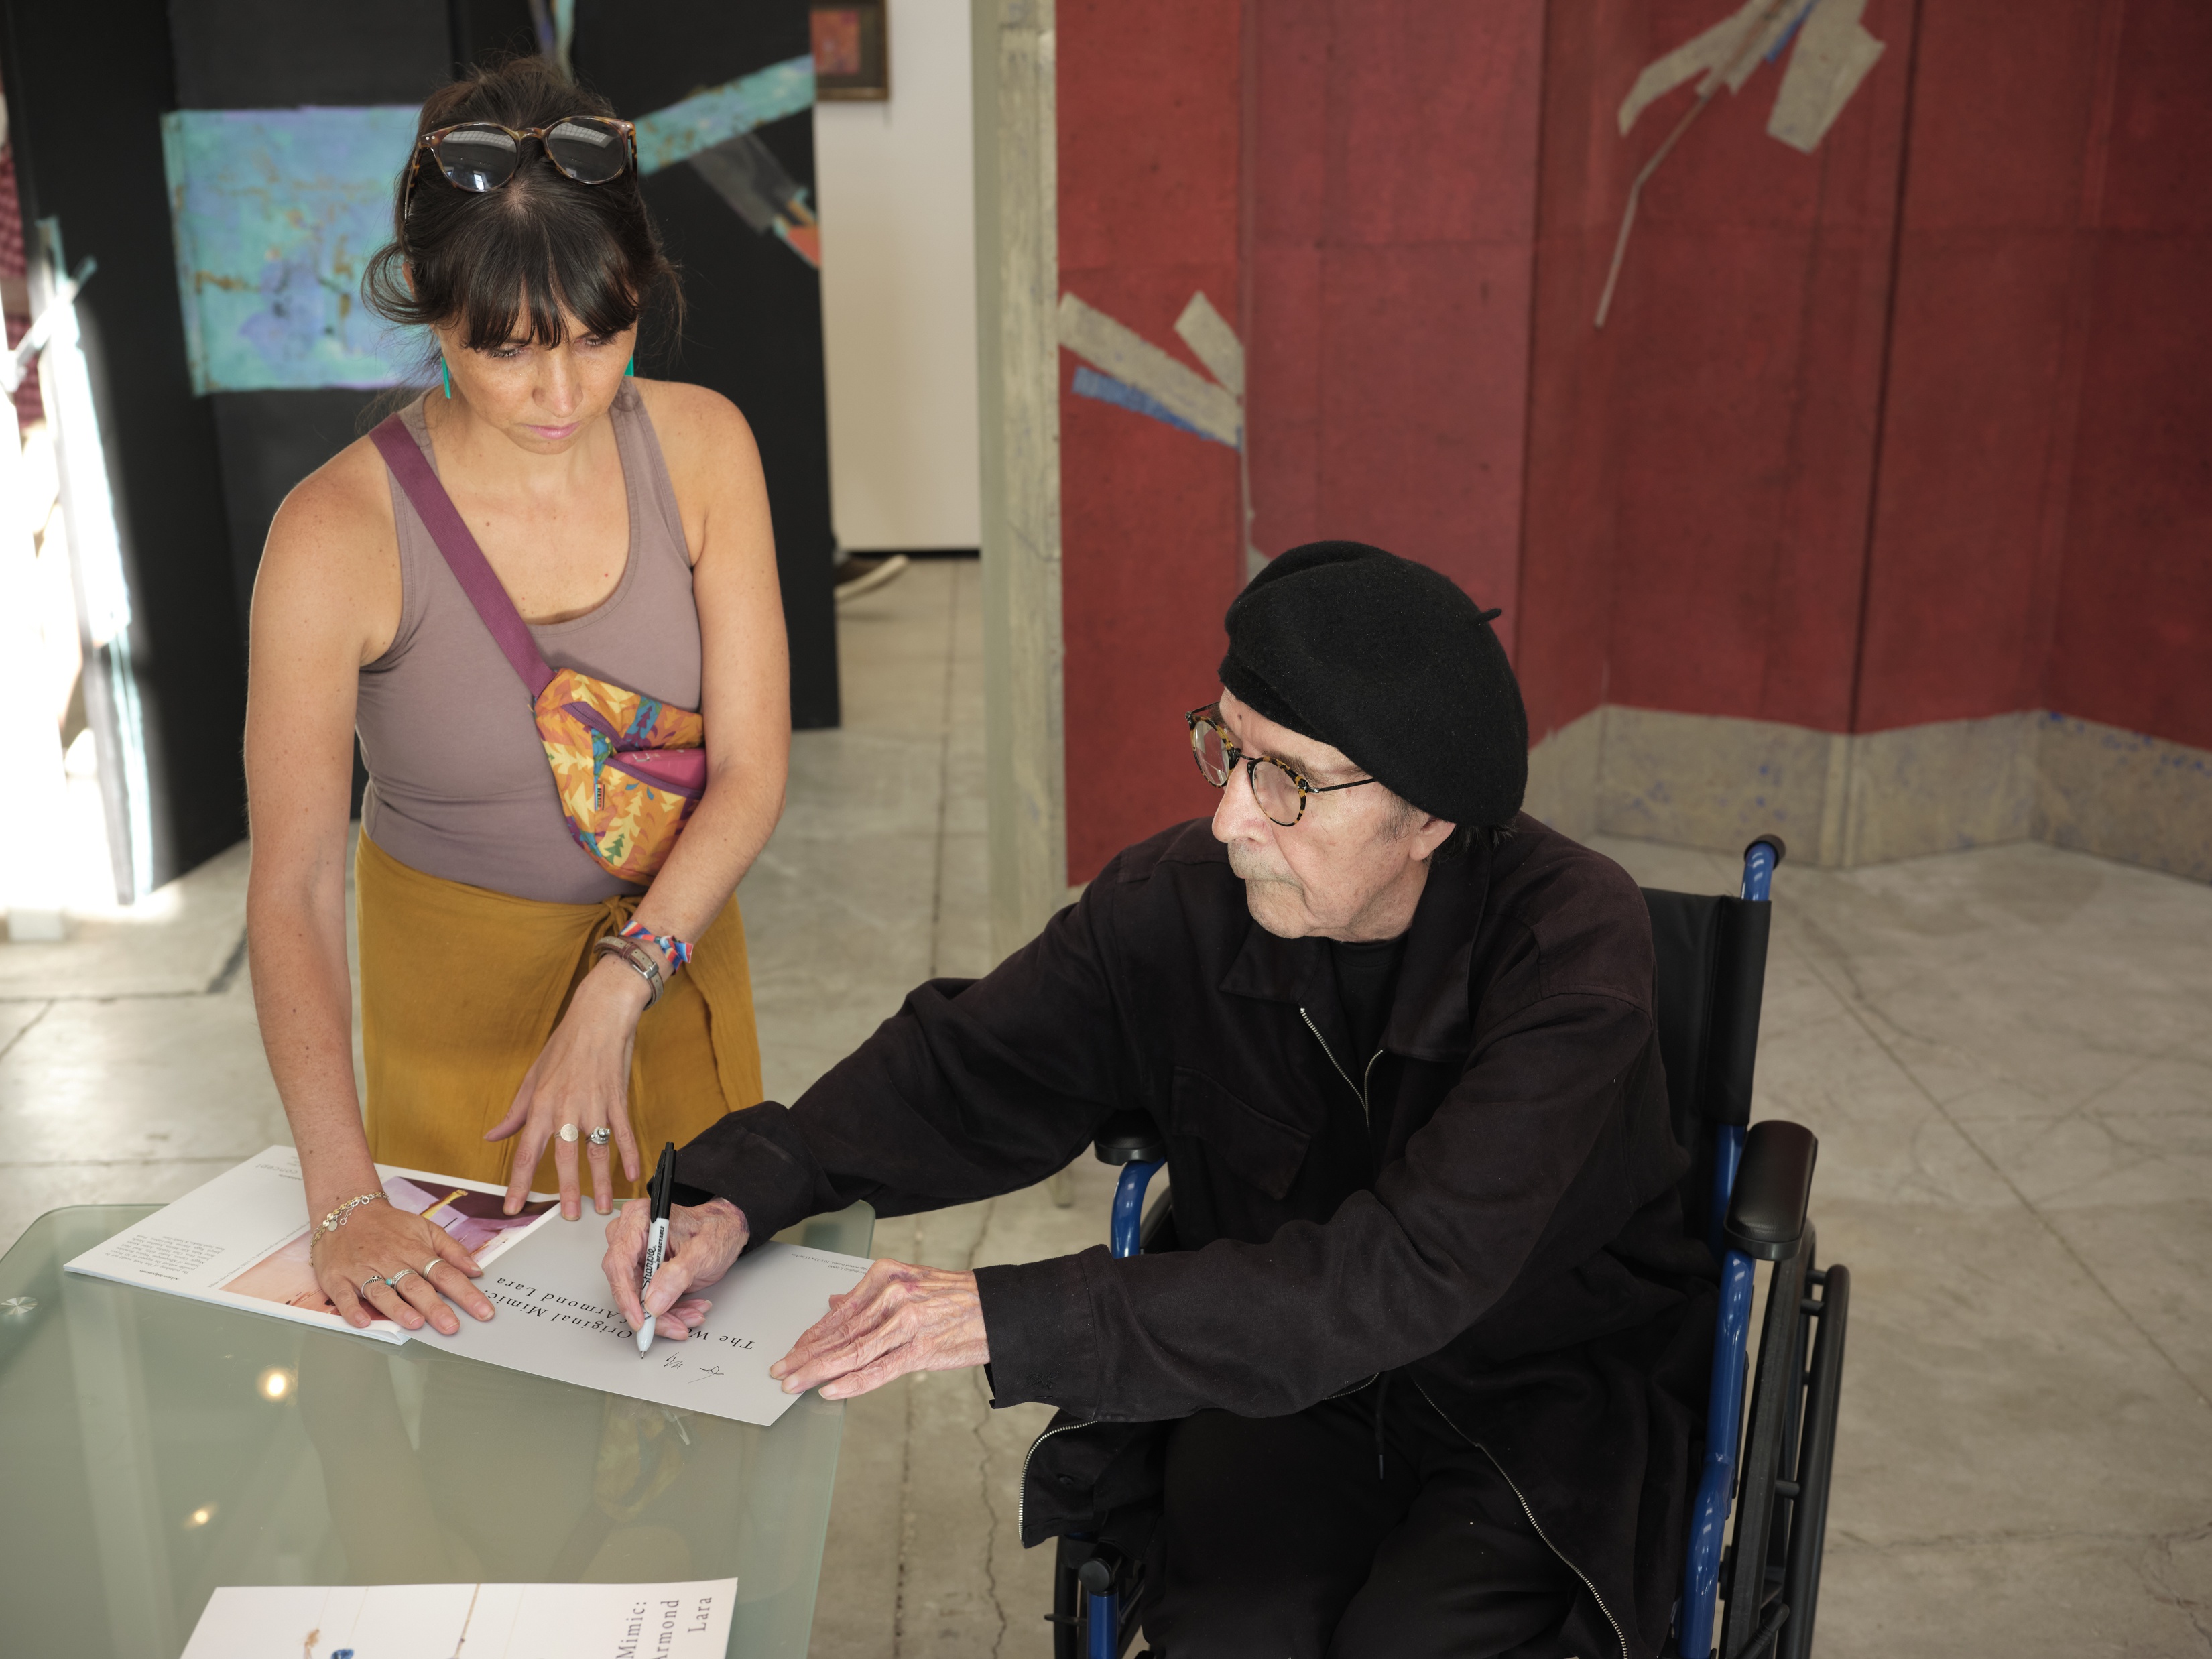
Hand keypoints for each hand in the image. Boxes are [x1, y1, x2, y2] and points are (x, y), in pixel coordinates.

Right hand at [312, 1200, 496, 1336]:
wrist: (347, 1210)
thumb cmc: (389, 1225)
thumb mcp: (425, 1229)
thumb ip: (451, 1250)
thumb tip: (476, 1270)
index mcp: (415, 1250)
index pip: (445, 1273)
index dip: (465, 1293)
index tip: (483, 1311)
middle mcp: (390, 1261)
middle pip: (416, 1285)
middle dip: (435, 1307)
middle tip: (452, 1326)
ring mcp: (363, 1270)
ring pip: (382, 1291)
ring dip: (398, 1308)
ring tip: (415, 1323)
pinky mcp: (337, 1277)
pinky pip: (343, 1296)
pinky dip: (352, 1309)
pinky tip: (363, 1322)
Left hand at [486, 958, 648, 1218]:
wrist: (599, 1017)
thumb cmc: (564, 1045)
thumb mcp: (533, 1077)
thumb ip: (515, 1112)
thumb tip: (493, 1136)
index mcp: (541, 1105)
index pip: (526, 1152)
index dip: (519, 1183)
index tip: (513, 1207)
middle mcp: (566, 1109)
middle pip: (564, 1158)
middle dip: (565, 1191)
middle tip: (567, 1217)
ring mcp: (595, 1106)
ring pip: (597, 1152)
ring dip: (600, 1182)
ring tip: (603, 1207)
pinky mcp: (617, 1100)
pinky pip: (624, 1133)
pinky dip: (628, 1155)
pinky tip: (630, 1175)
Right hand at [602, 1196, 747, 1339]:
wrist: (730, 1233)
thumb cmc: (718, 1230)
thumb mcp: (703, 1250)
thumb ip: (677, 1275)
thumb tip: (653, 1302)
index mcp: (640, 1219)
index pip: (619, 1260)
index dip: (626, 1294)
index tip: (641, 1317)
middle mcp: (633, 1237)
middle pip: (626, 1283)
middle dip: (651, 1310)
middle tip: (674, 1325)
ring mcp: (638, 1256)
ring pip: (638, 1297)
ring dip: (664, 1315)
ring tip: (690, 1317)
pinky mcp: (647, 1273)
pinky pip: (650, 1300)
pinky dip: (669, 1311)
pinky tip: (688, 1312)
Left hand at [769, 1259, 987, 1400]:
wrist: (998, 1308)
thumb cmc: (954, 1298)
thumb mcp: (910, 1283)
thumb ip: (870, 1297)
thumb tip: (834, 1304)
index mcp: (887, 1276)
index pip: (839, 1312)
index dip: (810, 1336)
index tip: (792, 1351)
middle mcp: (894, 1296)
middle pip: (840, 1333)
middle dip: (805, 1356)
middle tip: (780, 1371)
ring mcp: (907, 1322)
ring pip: (853, 1352)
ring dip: (818, 1371)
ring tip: (795, 1383)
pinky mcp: (922, 1349)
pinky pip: (880, 1369)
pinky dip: (852, 1382)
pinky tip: (831, 1389)